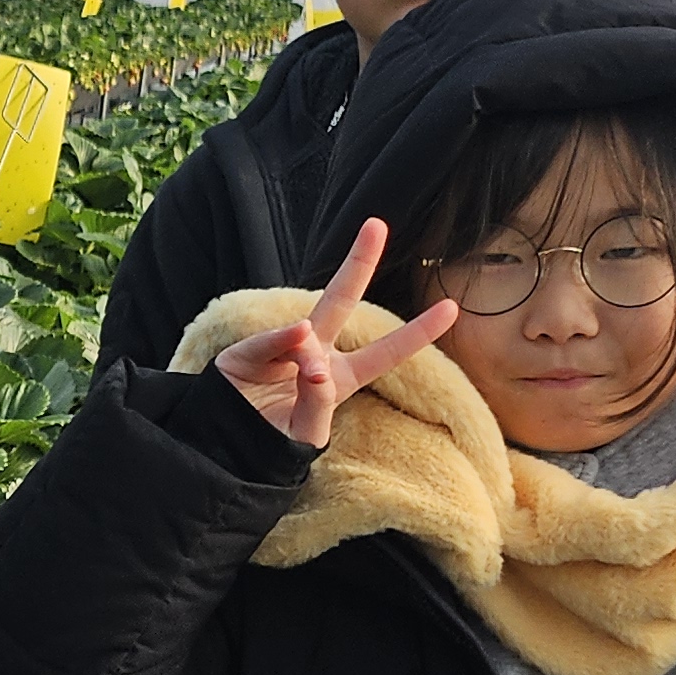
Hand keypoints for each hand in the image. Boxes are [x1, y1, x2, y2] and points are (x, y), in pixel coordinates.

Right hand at [213, 219, 456, 450]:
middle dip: (359, 262)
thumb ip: (318, 402)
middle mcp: (313, 355)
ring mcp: (281, 349)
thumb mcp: (306, 435)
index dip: (419, 332)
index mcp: (340, 378)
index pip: (387, 353)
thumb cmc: (270, 445)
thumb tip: (315, 362)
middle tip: (376, 225)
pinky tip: (294, 344)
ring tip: (307, 377)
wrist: (223, 450)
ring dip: (309, 354)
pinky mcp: (247, 351)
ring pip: (306, 330)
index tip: (452, 307)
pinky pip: (272, 340)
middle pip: (342, 300)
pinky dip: (284, 341)